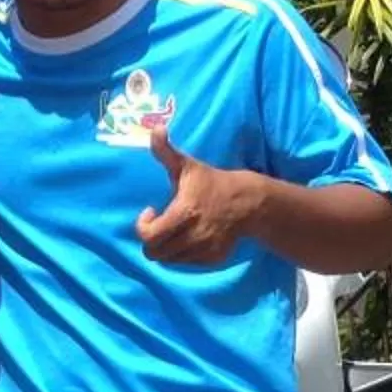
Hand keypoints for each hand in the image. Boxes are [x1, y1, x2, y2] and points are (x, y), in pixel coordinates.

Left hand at [134, 126, 264, 266]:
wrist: (248, 202)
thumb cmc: (211, 182)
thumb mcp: (187, 165)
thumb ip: (166, 151)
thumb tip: (155, 128)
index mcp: (184, 214)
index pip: (149, 236)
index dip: (143, 226)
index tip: (151, 211)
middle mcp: (194, 236)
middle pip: (155, 253)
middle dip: (152, 239)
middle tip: (159, 224)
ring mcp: (204, 250)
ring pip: (170, 259)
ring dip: (166, 246)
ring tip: (173, 229)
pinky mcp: (213, 259)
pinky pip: (187, 263)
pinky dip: (182, 253)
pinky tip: (188, 236)